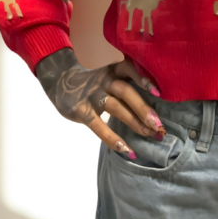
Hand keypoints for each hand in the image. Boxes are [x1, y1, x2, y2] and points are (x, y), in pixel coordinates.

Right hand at [35, 48, 164, 159]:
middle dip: (145, 109)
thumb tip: (152, 97)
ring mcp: (91, 95)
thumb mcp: (106, 72)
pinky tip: (127, 149)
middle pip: (126, 92)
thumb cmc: (89, 77)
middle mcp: (103, 80)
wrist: (57, 76)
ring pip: (117, 108)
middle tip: (160, 125)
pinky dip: (113, 138)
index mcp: (111, 69)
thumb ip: (124, 80)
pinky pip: (99, 126)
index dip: (143, 79)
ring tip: (151, 134)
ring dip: (135, 122)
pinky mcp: (80, 110)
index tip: (159, 93)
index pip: (129, 69)